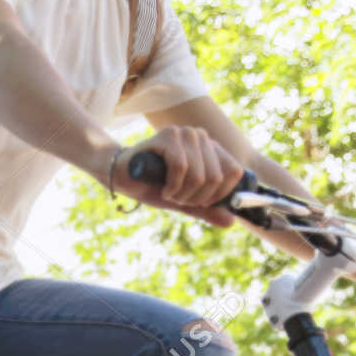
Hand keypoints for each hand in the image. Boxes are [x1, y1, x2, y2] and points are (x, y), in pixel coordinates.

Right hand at [102, 126, 244, 226]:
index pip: (233, 172)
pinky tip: (163, 188)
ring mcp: (185, 133)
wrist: (122, 176)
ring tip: (168, 193)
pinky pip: (180, 168)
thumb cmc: (154, 185)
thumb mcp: (184, 201)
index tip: (200, 201)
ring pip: (198, 175)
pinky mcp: (168, 135)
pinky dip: (172, 186)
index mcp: (210, 148)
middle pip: (214, 178)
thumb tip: (230, 222)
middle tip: (178, 198)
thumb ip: (207, 209)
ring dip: (181, 195)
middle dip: (195, 198)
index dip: (219, 195)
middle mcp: (200, 136)